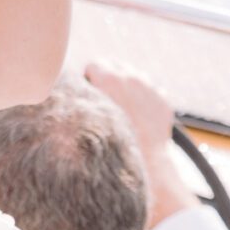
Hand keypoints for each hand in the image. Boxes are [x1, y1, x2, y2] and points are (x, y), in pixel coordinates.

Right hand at [84, 62, 197, 229]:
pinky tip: (139, 116)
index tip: (90, 94)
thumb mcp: (86, 120)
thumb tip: (65, 94)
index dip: (90, 80)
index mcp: (110, 78)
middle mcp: (131, 77)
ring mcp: (150, 87)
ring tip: (123, 108)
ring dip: (128, 86)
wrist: (144, 164)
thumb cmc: (109, 146)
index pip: (94, 65)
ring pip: (135, 75)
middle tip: (105, 101)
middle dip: (109, 79)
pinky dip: (146, 99)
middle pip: (115, 65)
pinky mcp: (163, 100)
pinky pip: (152, 90)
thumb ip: (77, 101)